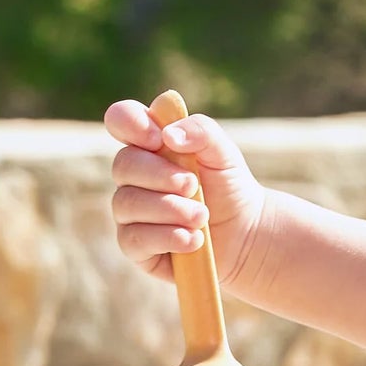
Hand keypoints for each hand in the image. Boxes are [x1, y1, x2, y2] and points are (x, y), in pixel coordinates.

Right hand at [104, 96, 267, 285]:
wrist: (245, 230)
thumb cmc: (228, 184)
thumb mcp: (224, 153)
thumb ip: (201, 132)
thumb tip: (169, 135)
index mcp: (149, 143)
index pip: (120, 120)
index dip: (131, 124)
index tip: (158, 138)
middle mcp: (132, 176)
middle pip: (123, 165)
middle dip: (161, 175)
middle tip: (194, 185)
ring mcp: (130, 211)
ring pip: (128, 203)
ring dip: (170, 209)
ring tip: (203, 217)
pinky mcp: (135, 245)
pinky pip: (133, 239)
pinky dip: (168, 237)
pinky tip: (194, 239)